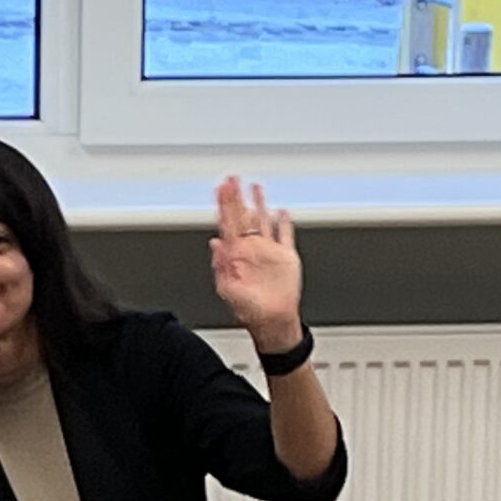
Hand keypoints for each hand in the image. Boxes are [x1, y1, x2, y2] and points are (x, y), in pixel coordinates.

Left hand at [208, 176, 303, 350]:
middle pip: (243, 217)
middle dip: (237, 197)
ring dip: (259, 203)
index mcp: (236, 255)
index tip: (221, 187)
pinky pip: (285, 235)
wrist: (272, 322)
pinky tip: (281, 211)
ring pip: (263, 221)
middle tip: (233, 179)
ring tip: (254, 187)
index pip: (228, 223)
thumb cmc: (249, 310)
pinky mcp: (286, 257)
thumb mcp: (229, 290)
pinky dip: (284, 222)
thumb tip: (215, 246)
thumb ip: (221, 266)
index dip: (224, 205)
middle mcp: (251, 250)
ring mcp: (268, 252)